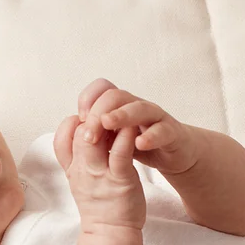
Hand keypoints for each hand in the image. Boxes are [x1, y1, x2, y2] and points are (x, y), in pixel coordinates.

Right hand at [52, 112, 144, 232]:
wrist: (111, 234)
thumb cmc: (101, 206)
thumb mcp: (82, 181)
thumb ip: (80, 158)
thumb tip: (85, 133)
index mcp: (73, 168)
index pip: (61, 136)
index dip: (73, 122)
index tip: (89, 123)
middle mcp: (82, 169)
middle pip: (78, 131)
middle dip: (93, 115)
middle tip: (109, 115)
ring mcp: (100, 174)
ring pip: (93, 136)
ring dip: (107, 120)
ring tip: (120, 117)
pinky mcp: (120, 179)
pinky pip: (119, 151)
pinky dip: (125, 135)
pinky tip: (133, 127)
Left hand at [77, 79, 199, 176]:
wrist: (174, 154)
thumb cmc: (140, 145)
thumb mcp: (114, 140)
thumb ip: (98, 133)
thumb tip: (71, 133)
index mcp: (121, 107)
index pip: (101, 90)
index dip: (88, 99)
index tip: (78, 119)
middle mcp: (137, 106)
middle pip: (116, 96)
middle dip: (99, 111)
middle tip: (88, 132)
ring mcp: (155, 117)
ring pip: (139, 107)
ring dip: (121, 115)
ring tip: (107, 123)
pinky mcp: (171, 132)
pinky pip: (162, 129)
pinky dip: (151, 135)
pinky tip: (140, 143)